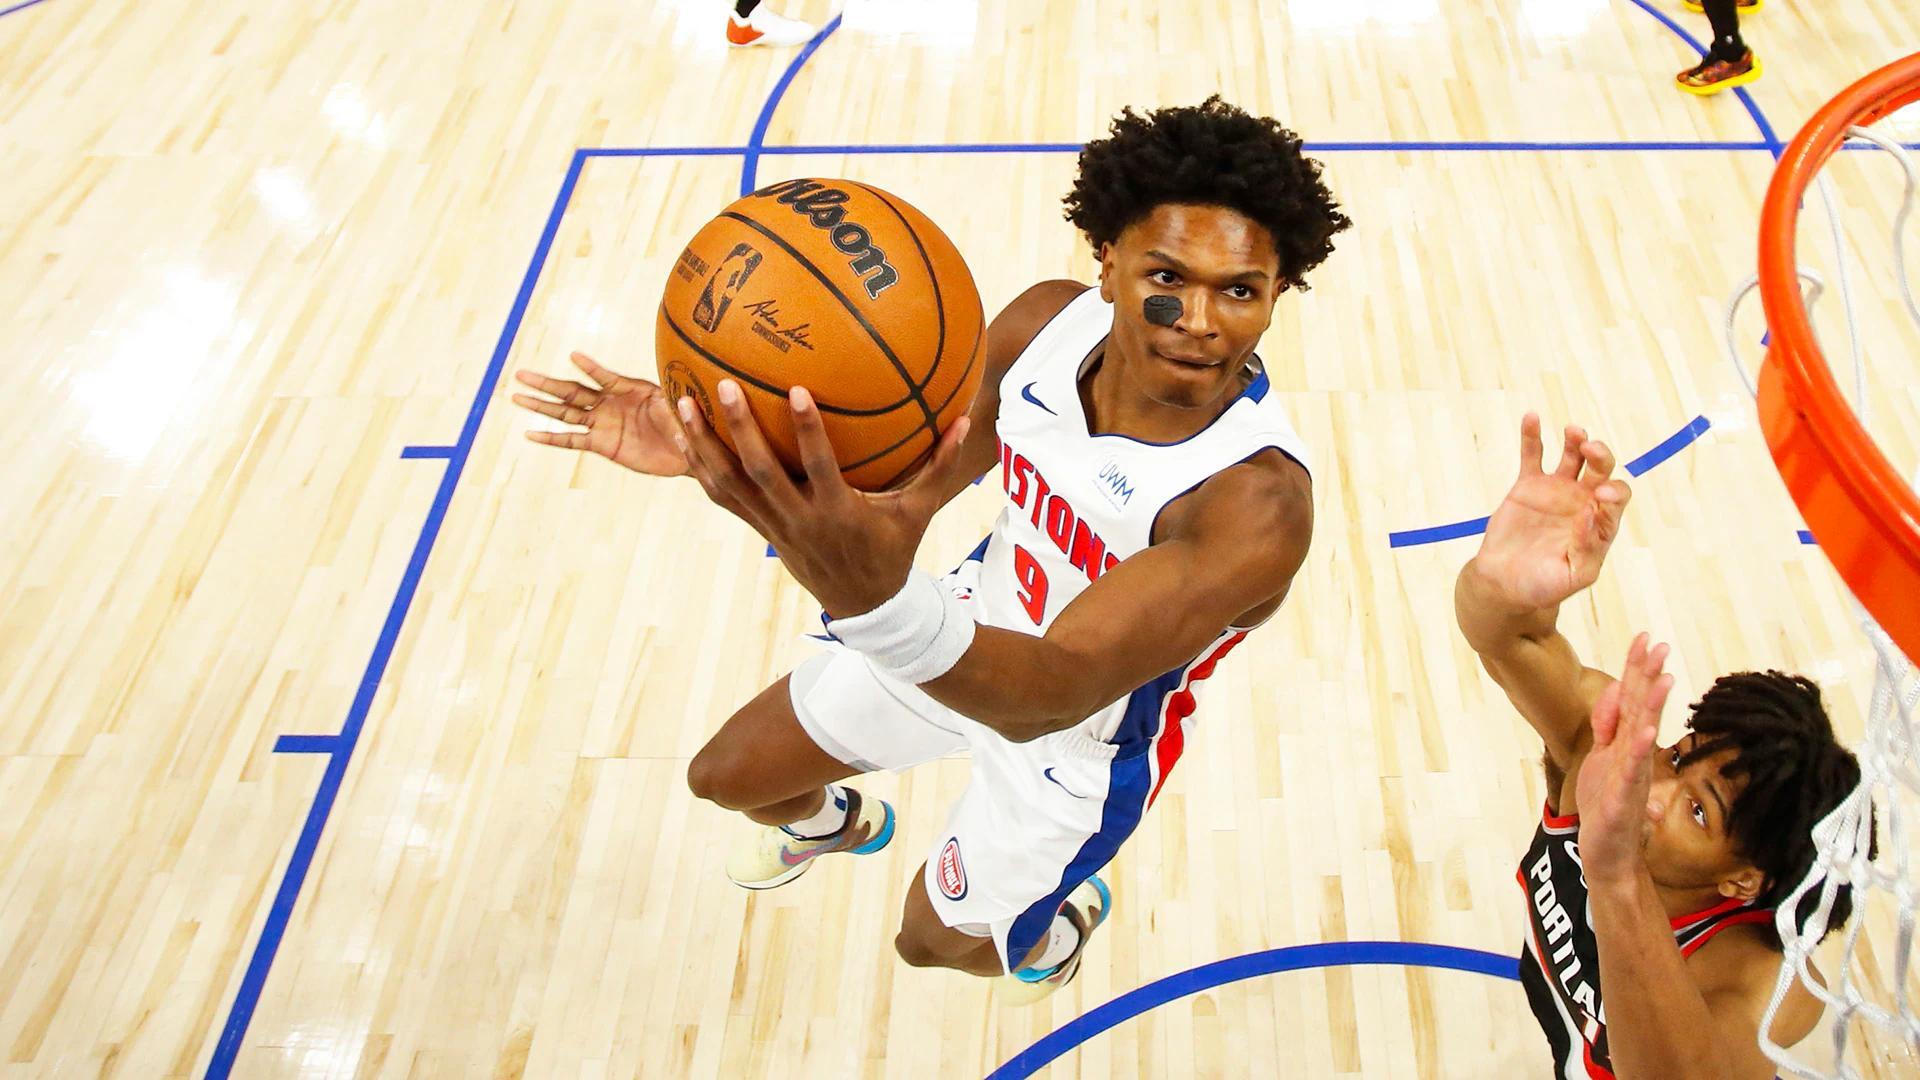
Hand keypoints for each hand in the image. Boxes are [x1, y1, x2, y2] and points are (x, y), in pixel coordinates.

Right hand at [512, 352, 688, 475]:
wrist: (685, 448)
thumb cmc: (684, 421)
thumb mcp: (677, 407)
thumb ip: (669, 400)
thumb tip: (679, 393)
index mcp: (627, 388)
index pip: (604, 376)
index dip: (590, 367)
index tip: (574, 356)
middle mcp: (609, 403)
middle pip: (571, 391)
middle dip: (546, 383)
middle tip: (521, 373)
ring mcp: (602, 423)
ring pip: (565, 413)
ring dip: (541, 405)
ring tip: (516, 396)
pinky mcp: (601, 444)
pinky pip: (571, 440)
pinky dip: (551, 438)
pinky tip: (530, 434)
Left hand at [675, 378, 971, 617]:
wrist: (864, 605)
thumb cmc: (894, 550)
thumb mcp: (919, 512)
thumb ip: (939, 466)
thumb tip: (966, 418)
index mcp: (837, 512)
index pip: (818, 467)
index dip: (807, 431)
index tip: (796, 389)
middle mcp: (798, 519)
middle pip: (760, 472)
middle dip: (739, 429)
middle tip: (724, 384)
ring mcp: (772, 525)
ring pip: (728, 484)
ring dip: (704, 444)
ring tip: (680, 401)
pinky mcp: (758, 527)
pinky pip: (721, 495)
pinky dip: (700, 465)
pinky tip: (684, 432)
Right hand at [1470, 413, 1630, 610]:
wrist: (1504, 584)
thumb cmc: (1543, 586)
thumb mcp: (1574, 576)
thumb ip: (1587, 547)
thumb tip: (1591, 515)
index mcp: (1600, 523)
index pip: (1616, 497)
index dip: (1614, 491)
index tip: (1599, 496)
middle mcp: (1583, 502)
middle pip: (1601, 468)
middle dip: (1601, 455)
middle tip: (1591, 449)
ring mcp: (1556, 490)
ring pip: (1573, 456)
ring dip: (1577, 440)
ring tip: (1574, 432)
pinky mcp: (1529, 485)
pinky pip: (1533, 455)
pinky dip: (1532, 436)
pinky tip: (1531, 417)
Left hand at [1577, 633, 1674, 883]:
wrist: (1608, 855)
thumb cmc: (1606, 804)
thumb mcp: (1601, 757)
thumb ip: (1608, 725)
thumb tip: (1617, 690)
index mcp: (1626, 743)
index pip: (1634, 699)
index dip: (1638, 668)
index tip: (1645, 637)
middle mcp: (1634, 755)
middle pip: (1643, 709)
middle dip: (1650, 677)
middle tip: (1661, 645)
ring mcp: (1632, 776)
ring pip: (1642, 736)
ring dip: (1653, 707)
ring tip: (1663, 678)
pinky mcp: (1624, 800)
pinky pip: (1632, 772)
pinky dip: (1638, 752)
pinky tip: (1645, 732)